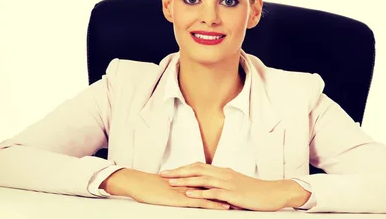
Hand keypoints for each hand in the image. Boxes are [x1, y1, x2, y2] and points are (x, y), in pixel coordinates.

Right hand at [102, 168, 230, 209]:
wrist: (139, 183)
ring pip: (212, 193)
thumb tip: (190, 189)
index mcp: (190, 178)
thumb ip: (182, 186)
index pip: (212, 181)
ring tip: (242, 202)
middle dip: (231, 191)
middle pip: (216, 185)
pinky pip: (202, 201)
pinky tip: (224, 207)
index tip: (239, 189)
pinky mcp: (183, 198)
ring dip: (227, 197)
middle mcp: (192, 182)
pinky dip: (214, 204)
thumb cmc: (151, 186)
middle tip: (247, 195)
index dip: (226, 185)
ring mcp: (188, 189)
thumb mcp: (170, 186)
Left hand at [159, 162, 310, 211]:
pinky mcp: (231, 194)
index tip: (169, 170)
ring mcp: (227, 183)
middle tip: (162, 174)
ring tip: (170, 182)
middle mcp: (223, 174)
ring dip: (184, 180)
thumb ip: (222, 185)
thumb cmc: (254, 191)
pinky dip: (199, 193)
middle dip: (178, 172)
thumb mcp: (236, 185)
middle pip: (196, 169)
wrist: (272, 193)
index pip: (198, 166)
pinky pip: (212, 192)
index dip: (183, 168)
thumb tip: (209, 189)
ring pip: (201, 179)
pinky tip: (189, 194)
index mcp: (223, 171)